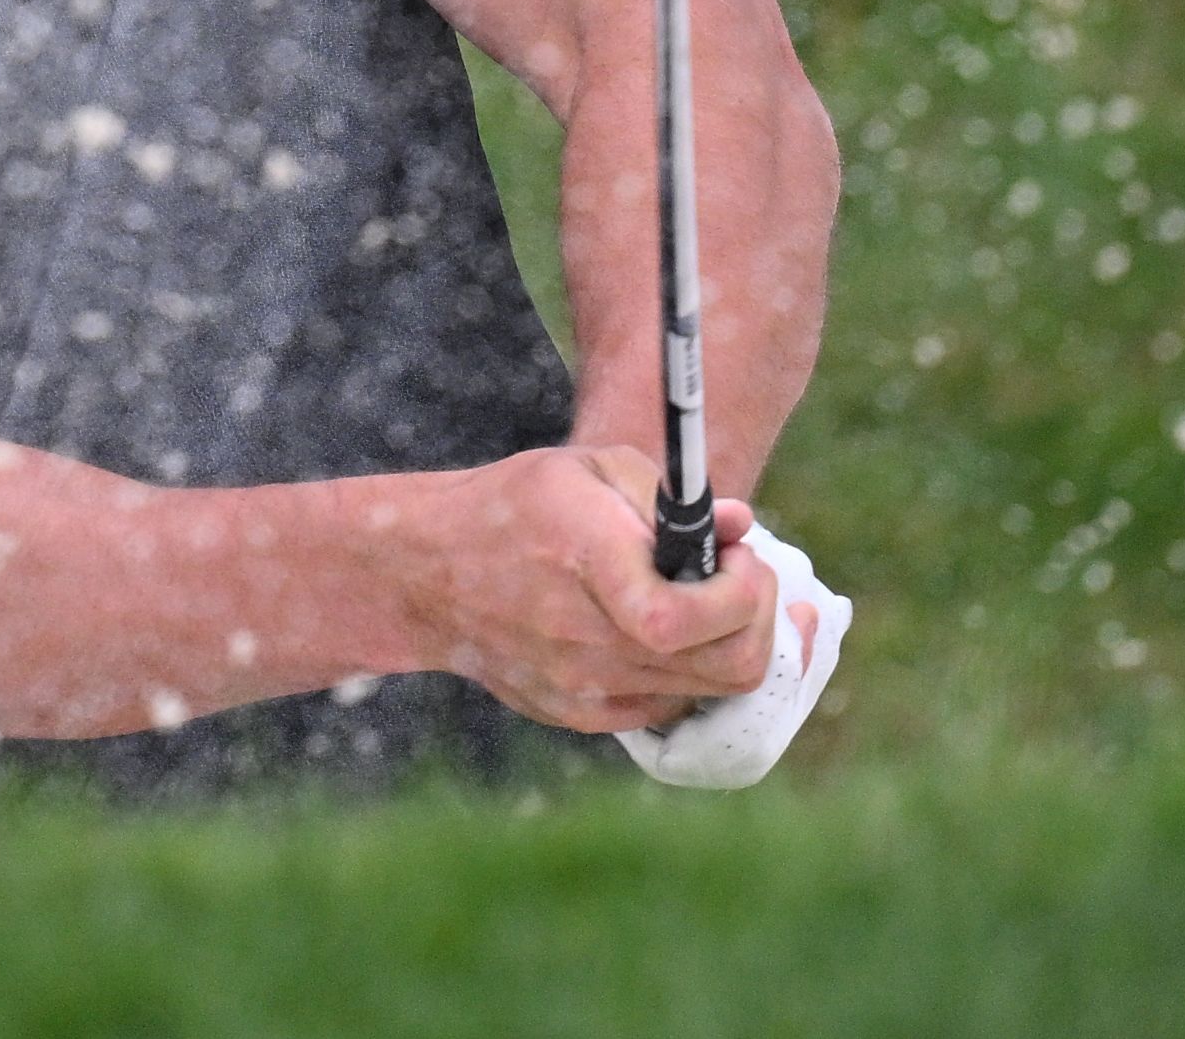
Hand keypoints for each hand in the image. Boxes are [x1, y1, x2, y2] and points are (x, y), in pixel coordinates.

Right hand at [388, 455, 775, 732]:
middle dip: (759, 621)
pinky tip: (665, 630)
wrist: (425, 574)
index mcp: (588, 562)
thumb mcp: (590, 469)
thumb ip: (672, 498)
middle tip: (741, 579)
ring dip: (728, 643)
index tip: (738, 556)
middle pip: (727, 667)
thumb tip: (739, 527)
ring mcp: (583, 687)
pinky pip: (668, 706)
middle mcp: (586, 639)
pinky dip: (687, 671)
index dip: (742, 593)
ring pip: (708, 691)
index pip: (685, 616)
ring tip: (705, 598)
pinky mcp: (579, 715)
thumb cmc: (517, 506)